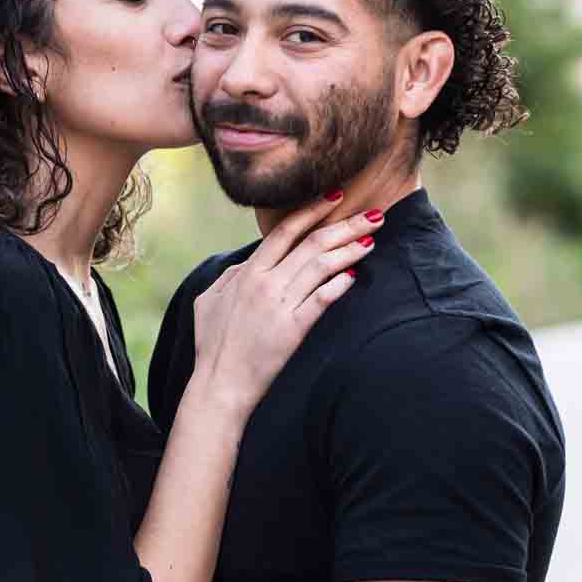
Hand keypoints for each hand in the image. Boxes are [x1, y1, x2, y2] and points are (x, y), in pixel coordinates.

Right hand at [191, 197, 379, 415]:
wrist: (219, 383)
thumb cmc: (212, 343)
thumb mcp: (208, 300)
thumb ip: (230, 276)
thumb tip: (247, 262)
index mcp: (246, 272)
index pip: (285, 231)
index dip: (313, 210)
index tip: (335, 197)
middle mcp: (265, 283)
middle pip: (312, 243)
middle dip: (346, 225)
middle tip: (372, 214)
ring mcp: (280, 305)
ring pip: (322, 266)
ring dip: (350, 250)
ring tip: (371, 241)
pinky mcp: (293, 329)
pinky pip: (322, 299)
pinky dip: (340, 284)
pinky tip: (356, 274)